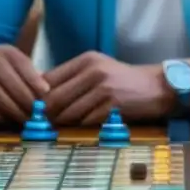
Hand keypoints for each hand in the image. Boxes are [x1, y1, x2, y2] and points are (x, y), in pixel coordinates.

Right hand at [0, 45, 49, 123]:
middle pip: (9, 80)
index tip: (45, 92)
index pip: (21, 63)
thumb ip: (35, 80)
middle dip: (24, 99)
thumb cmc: (8, 76)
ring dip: (12, 110)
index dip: (33, 78)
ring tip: (24, 119)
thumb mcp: (21, 71)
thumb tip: (50, 94)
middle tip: (35, 113)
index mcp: (5, 51)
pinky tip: (7, 120)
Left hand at [43, 52, 169, 124]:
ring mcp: (104, 88)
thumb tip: (41, 92)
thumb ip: (73, 77)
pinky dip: (80, 127)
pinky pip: (87, 121)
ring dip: (62, 123)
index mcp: (86, 60)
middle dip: (46, 113)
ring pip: (70, 112)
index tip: (33, 108)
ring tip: (57, 128)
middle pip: (56, 97)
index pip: (50, 78)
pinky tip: (79, 129)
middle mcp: (93, 71)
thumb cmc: (123, 79)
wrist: (157, 87)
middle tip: (40, 124)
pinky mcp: (113, 105)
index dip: (38, 96)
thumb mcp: (98, 69)